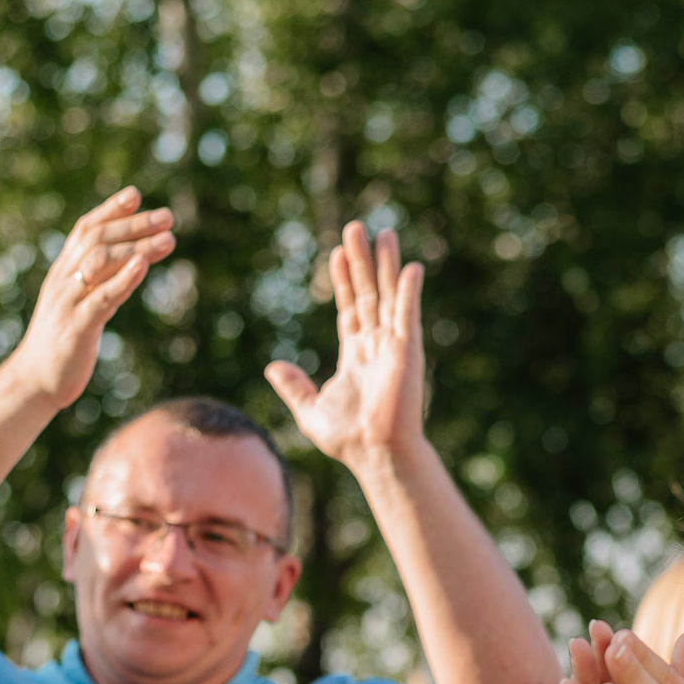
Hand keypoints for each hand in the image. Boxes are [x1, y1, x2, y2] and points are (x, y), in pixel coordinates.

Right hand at [1, 188, 176, 410]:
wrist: (35, 380)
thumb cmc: (62, 342)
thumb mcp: (79, 304)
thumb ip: (99, 281)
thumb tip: (128, 262)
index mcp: (64, 273)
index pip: (85, 230)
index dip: (109, 211)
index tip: (135, 195)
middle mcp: (64, 280)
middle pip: (98, 240)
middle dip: (134, 225)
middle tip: (167, 217)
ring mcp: (70, 301)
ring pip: (101, 263)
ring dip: (137, 247)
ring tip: (168, 239)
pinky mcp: (78, 326)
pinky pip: (102, 297)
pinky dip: (123, 279)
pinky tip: (142, 266)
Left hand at [266, 222, 427, 470]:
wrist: (374, 454)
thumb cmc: (347, 439)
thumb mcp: (310, 410)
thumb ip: (294, 386)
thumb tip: (273, 367)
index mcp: (356, 354)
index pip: (350, 308)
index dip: (344, 280)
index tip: (336, 254)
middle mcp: (377, 345)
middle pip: (369, 293)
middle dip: (362, 262)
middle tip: (356, 229)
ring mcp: (393, 346)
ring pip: (389, 296)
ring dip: (386, 265)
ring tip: (383, 234)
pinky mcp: (407, 351)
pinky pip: (408, 315)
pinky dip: (409, 291)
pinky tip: (410, 267)